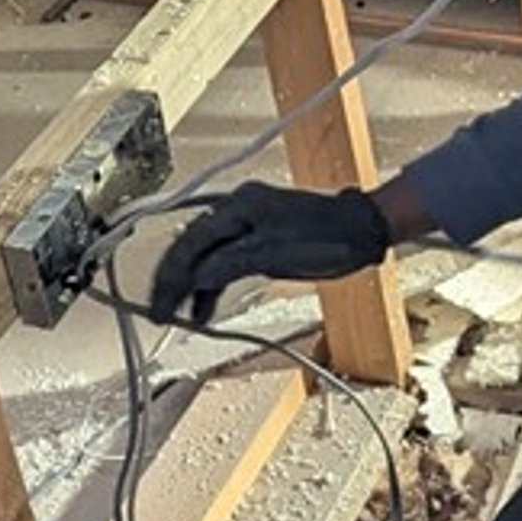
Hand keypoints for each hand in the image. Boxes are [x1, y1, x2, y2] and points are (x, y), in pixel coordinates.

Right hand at [147, 182, 389, 324]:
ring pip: (205, 257)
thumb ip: (231, 264)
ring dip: (190, 286)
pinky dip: (211, 285)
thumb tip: (197, 278)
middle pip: (191, 247)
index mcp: (238, 205)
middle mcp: (236, 210)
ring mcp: (246, 225)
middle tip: (158, 311)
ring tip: (176, 315)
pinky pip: (223, 263)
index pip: (191, 241)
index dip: (171, 273)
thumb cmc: (328, 236)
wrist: (362, 229)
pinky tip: (203, 308)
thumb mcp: (275, 254)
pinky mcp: (256, 241)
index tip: (158, 301)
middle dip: (172, 280)